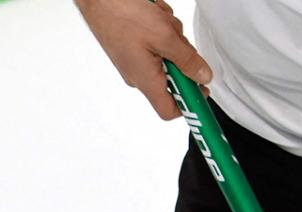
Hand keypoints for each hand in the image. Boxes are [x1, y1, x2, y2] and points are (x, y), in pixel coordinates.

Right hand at [74, 0, 211, 119]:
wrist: (99, 0)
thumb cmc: (122, 15)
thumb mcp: (165, 36)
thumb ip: (187, 60)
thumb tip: (202, 77)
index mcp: (145, 80)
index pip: (169, 110)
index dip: (189, 104)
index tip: (203, 91)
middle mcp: (138, 76)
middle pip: (172, 78)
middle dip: (181, 57)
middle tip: (177, 38)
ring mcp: (134, 62)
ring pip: (166, 58)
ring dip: (171, 39)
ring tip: (161, 21)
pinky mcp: (132, 49)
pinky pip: (156, 46)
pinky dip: (161, 32)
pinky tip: (154, 17)